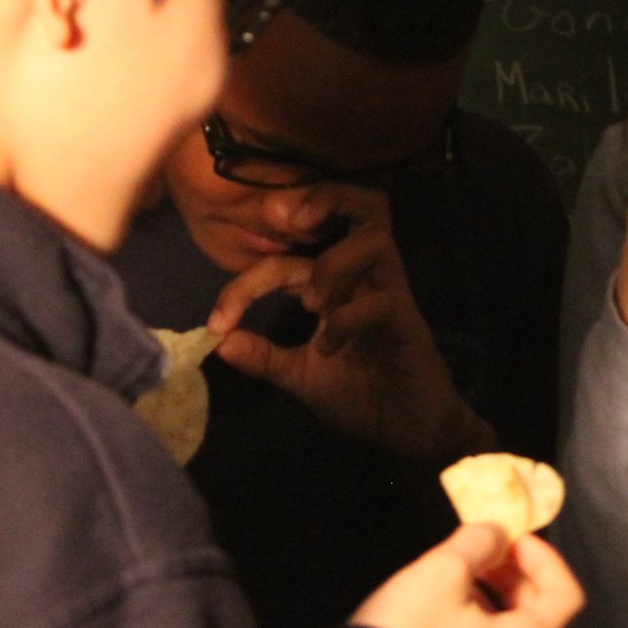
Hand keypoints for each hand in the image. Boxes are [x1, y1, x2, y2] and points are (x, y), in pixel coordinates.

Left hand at [208, 184, 495, 462]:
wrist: (409, 431)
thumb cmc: (361, 396)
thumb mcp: (300, 377)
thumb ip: (265, 358)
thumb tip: (220, 343)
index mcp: (339, 284)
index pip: (288, 255)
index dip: (246, 284)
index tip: (217, 324)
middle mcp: (366, 278)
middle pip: (361, 204)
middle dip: (324, 196)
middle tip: (288, 221)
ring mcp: (391, 295)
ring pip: (375, 238)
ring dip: (334, 263)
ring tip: (311, 302)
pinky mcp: (408, 323)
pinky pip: (382, 301)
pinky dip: (347, 319)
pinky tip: (328, 348)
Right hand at [353, 525, 583, 627]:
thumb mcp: (443, 570)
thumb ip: (478, 542)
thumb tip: (495, 532)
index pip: (565, 596)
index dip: (546, 558)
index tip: (514, 537)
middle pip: (537, 615)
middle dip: (517, 574)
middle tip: (489, 547)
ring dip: (493, 594)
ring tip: (461, 569)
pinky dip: (473, 618)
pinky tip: (441, 600)